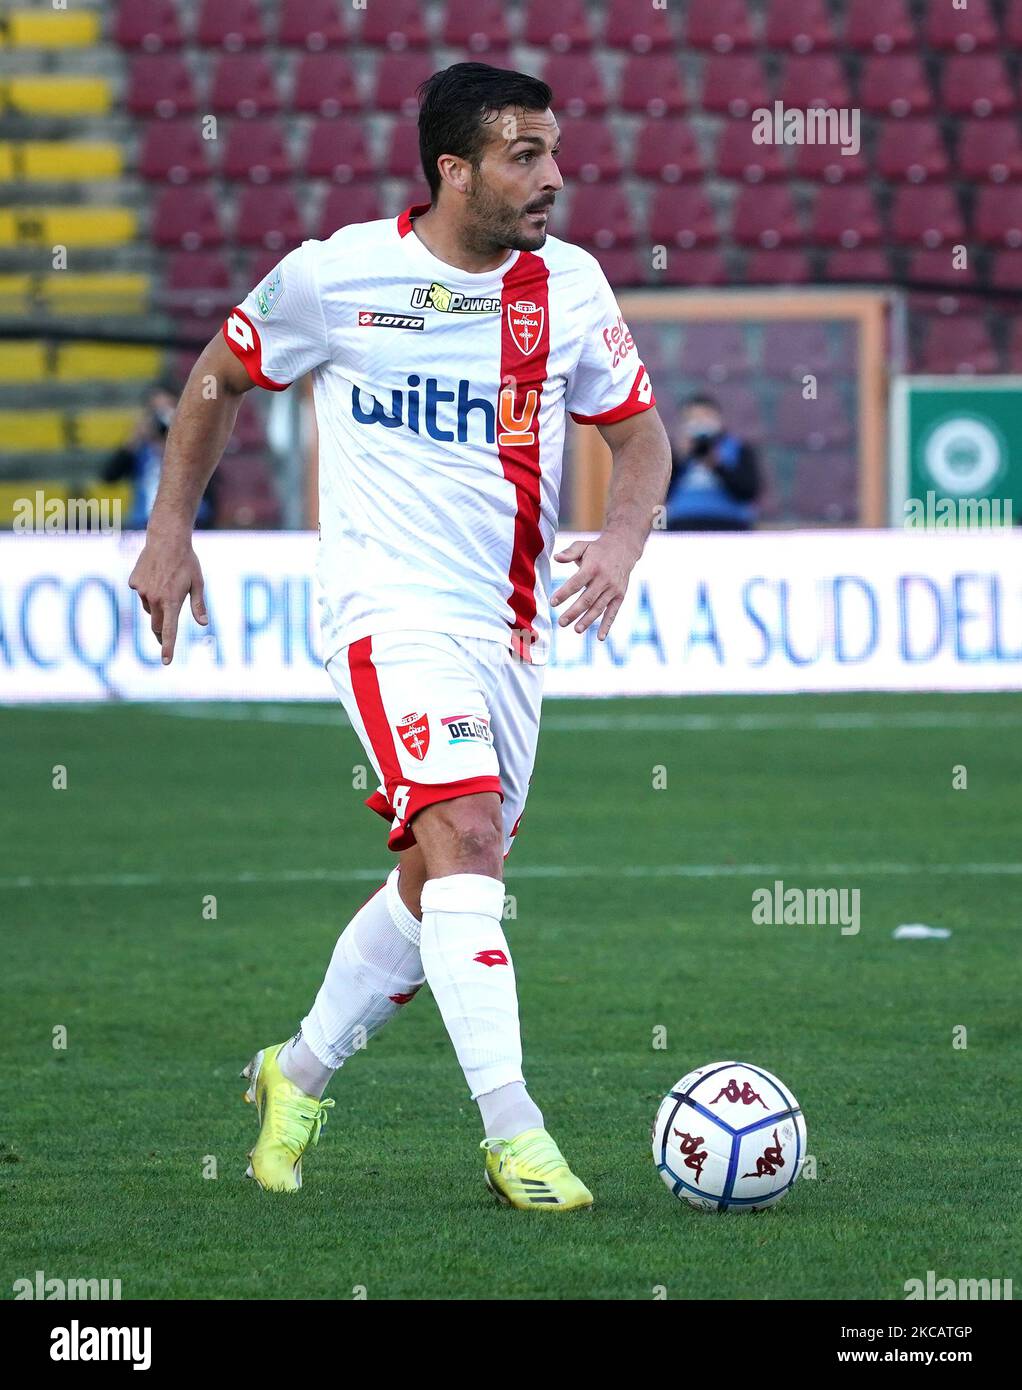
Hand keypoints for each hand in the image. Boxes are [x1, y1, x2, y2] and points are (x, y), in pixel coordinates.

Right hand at [128, 531, 206, 664]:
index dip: (168, 648)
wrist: (166, 539)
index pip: (169, 631)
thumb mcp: (198, 583)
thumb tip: (203, 624)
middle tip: (164, 639)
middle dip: (160, 634)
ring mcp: (142, 591)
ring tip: (166, 587)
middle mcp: (155, 599)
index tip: (166, 662)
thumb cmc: (187, 562)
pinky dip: (148, 591)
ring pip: (148, 609)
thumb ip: (199, 605)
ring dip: (156, 607)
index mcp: (172, 602)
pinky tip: (155, 576)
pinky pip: (141, 594)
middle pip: (155, 626)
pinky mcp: (134, 583)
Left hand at [551, 532, 640, 640]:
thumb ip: (569, 553)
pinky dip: (607, 625)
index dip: (564, 593)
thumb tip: (556, 558)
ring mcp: (613, 589)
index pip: (576, 583)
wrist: (624, 548)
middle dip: (574, 612)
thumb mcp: (583, 546)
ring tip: (576, 630)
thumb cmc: (597, 549)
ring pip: (598, 607)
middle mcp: (604, 580)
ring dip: (587, 620)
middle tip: (561, 622)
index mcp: (592, 567)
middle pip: (587, 599)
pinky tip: (600, 637)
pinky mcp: (620, 596)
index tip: (553, 602)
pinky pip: (613, 612)